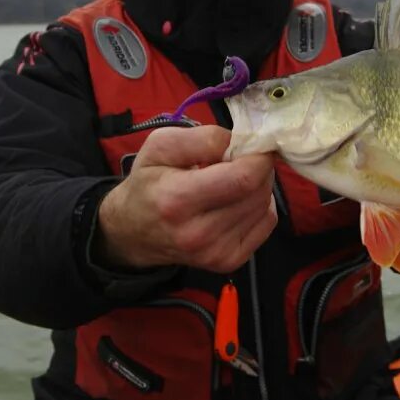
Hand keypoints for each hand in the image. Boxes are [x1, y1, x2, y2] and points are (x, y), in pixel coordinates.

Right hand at [96, 125, 277, 272]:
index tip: (252, 143)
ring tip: (234, 179)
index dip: (258, 155)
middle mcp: (198, 233)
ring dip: (259, 185)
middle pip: (257, 192)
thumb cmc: (148, 182)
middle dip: (259, 167)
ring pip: (264, 206)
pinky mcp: (228, 261)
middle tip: (241, 159)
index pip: (244, 178)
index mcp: (178, 199)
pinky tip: (237, 199)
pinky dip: (259, 205)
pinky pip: (266, 223)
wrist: (133, 231)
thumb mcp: (160, 145)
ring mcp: (215, 252)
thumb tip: (242, 143)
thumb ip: (203, 138)